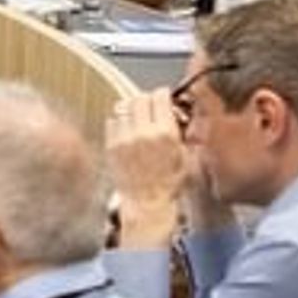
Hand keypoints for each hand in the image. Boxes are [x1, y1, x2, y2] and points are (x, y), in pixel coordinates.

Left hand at [103, 90, 190, 217]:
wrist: (147, 202)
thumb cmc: (169, 183)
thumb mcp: (186, 155)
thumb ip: (182, 131)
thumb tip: (178, 113)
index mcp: (165, 132)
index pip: (159, 96)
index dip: (163, 94)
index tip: (164, 97)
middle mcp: (143, 131)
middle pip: (140, 98)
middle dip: (147, 100)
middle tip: (151, 106)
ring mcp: (124, 138)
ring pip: (124, 107)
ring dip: (132, 109)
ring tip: (138, 118)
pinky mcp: (111, 145)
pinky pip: (112, 121)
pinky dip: (119, 121)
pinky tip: (127, 130)